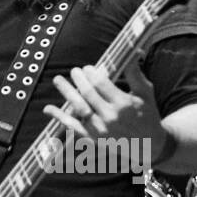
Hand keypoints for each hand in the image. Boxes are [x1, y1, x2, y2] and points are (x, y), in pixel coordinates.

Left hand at [44, 61, 166, 153]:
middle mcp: (111, 117)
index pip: (101, 83)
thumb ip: (136, 72)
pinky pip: (72, 126)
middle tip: (75, 71)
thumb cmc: (147, 115)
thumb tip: (134, 50)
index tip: (87, 68)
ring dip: (65, 92)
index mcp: (124, 104)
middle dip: (78, 79)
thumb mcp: (145, 93)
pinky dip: (59, 117)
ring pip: (78, 107)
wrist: (148, 146)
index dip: (91, 73)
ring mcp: (100, 129)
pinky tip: (48, 109)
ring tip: (58, 79)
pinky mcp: (93, 138)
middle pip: (87, 93)